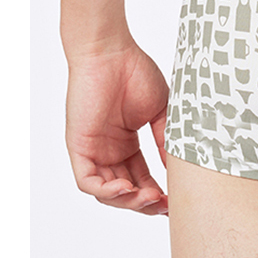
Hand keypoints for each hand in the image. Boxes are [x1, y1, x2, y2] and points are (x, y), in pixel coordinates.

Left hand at [64, 37, 169, 214]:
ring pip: (106, 192)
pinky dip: (107, 191)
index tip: (177, 200)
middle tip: (165, 206)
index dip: (158, 193)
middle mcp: (109, 150)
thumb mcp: (161, 112)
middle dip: (146, 203)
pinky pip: (88, 181)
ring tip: (150, 198)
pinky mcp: (79, 147)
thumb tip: (178, 167)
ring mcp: (93, 150)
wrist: (111, 52)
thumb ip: (166, 140)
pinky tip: (127, 188)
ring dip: (129, 201)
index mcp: (127, 143)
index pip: (143, 179)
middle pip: (126, 190)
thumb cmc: (136, 72)